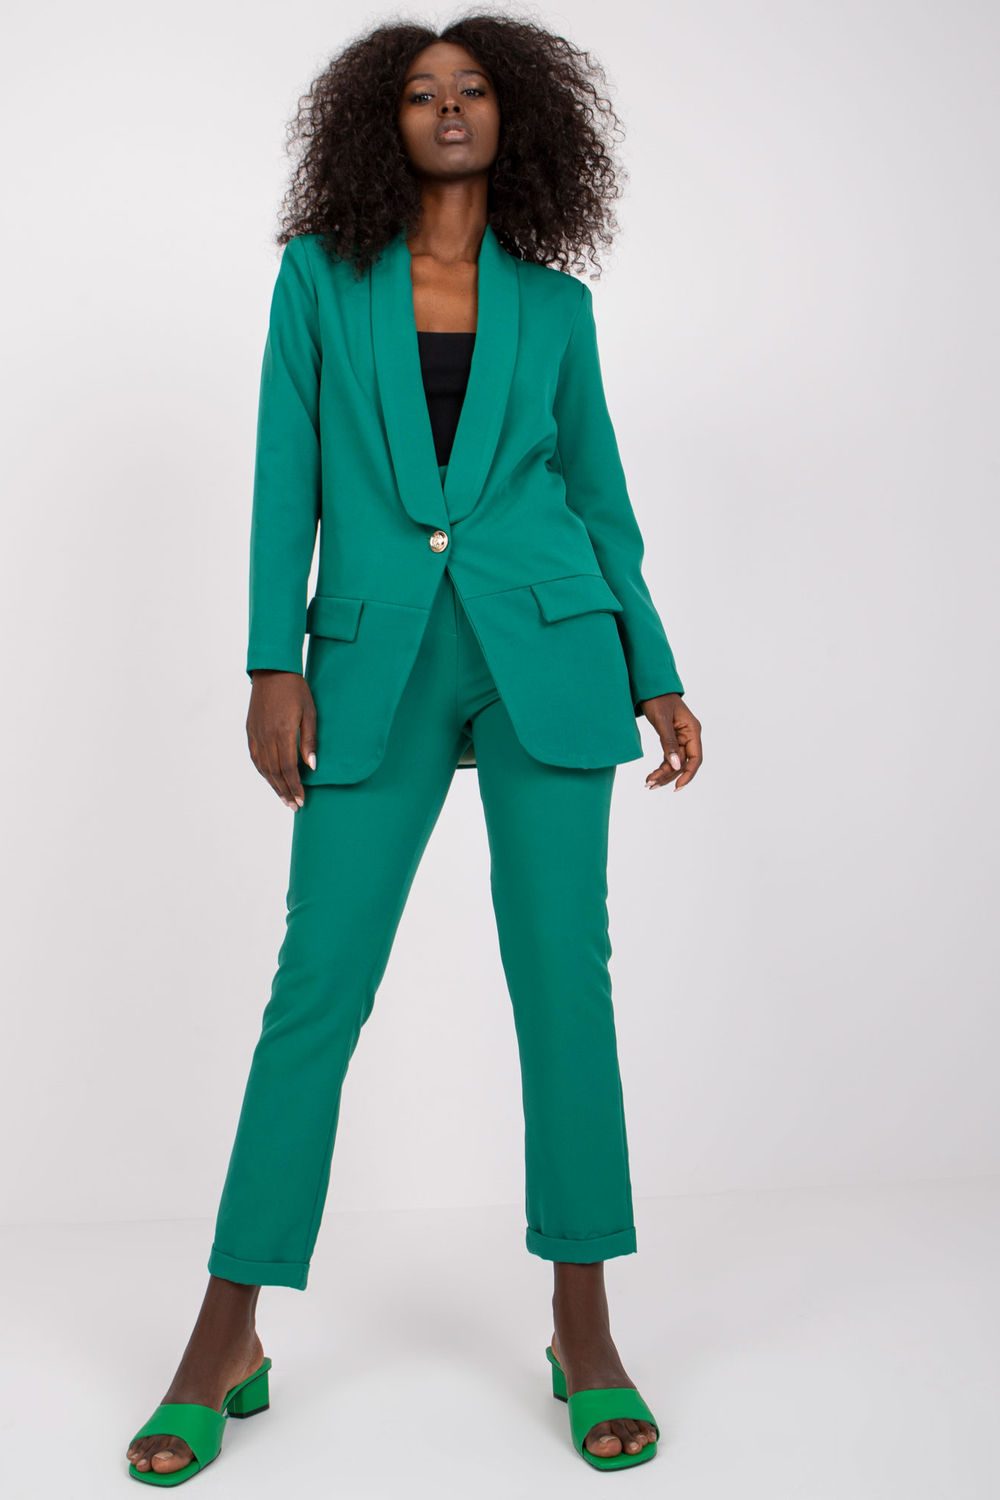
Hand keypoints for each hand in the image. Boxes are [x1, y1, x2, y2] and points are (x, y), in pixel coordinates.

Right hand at [247, 671, 317, 808]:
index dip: (295, 787)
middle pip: (275, 772)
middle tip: (294, 806)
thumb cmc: (296, 690)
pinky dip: (263, 772)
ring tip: (284, 798)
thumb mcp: (310, 713)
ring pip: (264, 768)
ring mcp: (256, 734)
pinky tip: (270, 779)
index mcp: (283, 732)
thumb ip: (310, 741)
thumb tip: (312, 766)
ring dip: (274, 785)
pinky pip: (255, 757)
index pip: (289, 768)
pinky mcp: (250, 731)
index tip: (302, 800)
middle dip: (285, 791)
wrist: (272, 671)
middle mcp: (267, 736)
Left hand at [638, 693, 702, 790]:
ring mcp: (681, 738)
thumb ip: (669, 743)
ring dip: (664, 774)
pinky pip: (669, 757)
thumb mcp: (662, 720)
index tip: (677, 786)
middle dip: (669, 776)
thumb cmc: (658, 699)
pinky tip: (652, 775)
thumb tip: (676, 765)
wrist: (650, 686)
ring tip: (649, 783)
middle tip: (651, 785)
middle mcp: (689, 736)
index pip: (696, 758)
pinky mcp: (672, 738)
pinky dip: (661, 766)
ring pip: (675, 762)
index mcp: (692, 730)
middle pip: (683, 763)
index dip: (688, 774)